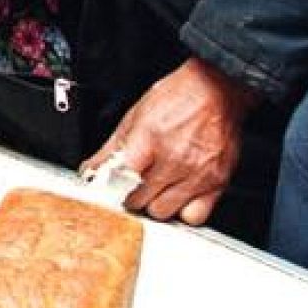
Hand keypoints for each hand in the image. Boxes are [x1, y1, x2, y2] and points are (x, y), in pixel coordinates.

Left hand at [80, 57, 256, 225]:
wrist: (216, 91)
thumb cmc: (177, 97)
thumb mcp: (135, 115)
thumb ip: (112, 147)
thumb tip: (91, 169)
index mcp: (149, 139)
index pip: (120, 178)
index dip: (110, 187)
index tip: (108, 189)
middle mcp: (174, 159)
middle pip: (141, 200)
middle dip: (132, 197)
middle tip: (132, 188)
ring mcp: (197, 174)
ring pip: (164, 212)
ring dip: (155, 206)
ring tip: (154, 192)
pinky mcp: (217, 183)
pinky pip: (195, 216)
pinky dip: (183, 212)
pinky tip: (178, 198)